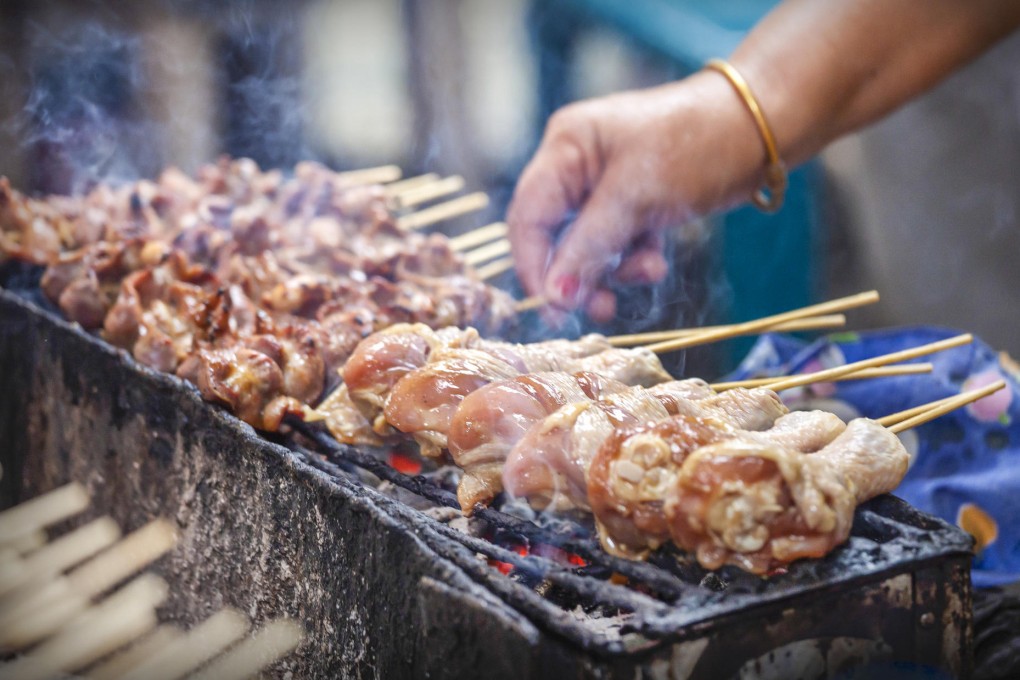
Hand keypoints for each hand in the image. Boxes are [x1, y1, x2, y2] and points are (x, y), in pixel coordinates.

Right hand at [507, 70, 765, 321]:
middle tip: (599, 309)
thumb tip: (554, 297)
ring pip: (587, 247)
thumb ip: (589, 246)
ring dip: (613, 270)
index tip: (554, 307)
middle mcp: (577, 165)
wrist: (761, 130)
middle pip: (554, 235)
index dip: (535, 265)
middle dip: (578, 273)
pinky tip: (657, 262)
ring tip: (649, 272)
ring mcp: (605, 186)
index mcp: (566, 148)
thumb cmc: (695, 144)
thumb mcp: (636, 196)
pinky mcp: (634, 204)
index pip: (528, 216)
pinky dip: (633, 260)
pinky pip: (617, 245)